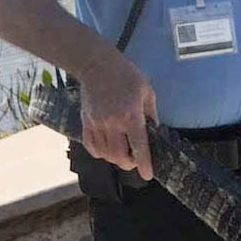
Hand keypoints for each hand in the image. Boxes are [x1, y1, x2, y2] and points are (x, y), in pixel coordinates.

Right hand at [78, 55, 157, 179]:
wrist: (97, 65)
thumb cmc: (127, 76)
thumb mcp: (147, 91)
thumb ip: (151, 114)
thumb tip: (154, 131)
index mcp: (131, 115)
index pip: (139, 146)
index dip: (144, 163)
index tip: (148, 175)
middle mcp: (112, 123)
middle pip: (119, 156)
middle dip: (129, 164)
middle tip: (135, 160)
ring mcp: (97, 124)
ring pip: (105, 154)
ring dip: (115, 159)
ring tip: (123, 154)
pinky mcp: (86, 123)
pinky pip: (91, 147)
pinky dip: (100, 153)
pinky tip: (107, 149)